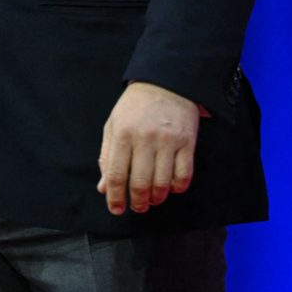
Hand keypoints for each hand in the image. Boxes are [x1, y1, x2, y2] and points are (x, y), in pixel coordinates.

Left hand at [96, 81, 201, 215]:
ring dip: (157, 198)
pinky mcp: (187, 142)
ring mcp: (168, 141)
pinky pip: (184, 175)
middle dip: (137, 202)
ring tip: (153, 199)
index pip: (115, 173)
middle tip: (138, 207)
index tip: (116, 209)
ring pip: (163, 183)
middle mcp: (144, 139)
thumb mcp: (113, 124)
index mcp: (122, 134)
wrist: (166, 82)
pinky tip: (171, 188)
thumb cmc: (135, 106)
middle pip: (140, 182)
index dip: (115, 196)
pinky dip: (177, 188)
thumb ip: (107, 156)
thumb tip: (104, 187)